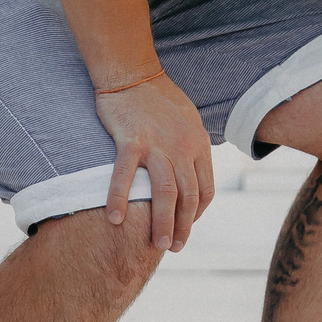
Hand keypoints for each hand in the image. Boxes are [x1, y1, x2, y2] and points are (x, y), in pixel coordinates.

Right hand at [92, 74, 214, 250]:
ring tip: (157, 244)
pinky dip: (120, 199)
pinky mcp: (131, 140)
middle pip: (188, 197)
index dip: (197, 214)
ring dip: (162, 223)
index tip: (186, 227)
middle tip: (173, 247)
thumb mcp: (188, 121)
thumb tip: (194, 172)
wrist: (132, 73)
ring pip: (165, 193)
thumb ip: (192, 147)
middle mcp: (183, 147)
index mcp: (199, 144)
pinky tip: (116, 219)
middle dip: (183, 227)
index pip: (205, 190)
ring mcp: (158, 144)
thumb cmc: (158, 98)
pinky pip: (126, 176)